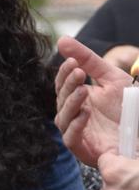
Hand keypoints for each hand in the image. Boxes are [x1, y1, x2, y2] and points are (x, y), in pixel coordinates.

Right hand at [55, 36, 131, 166]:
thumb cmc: (129, 107)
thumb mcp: (111, 77)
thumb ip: (88, 59)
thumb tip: (62, 39)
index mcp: (79, 99)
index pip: (63, 85)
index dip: (65, 73)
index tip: (72, 61)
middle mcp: (75, 115)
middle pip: (60, 100)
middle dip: (68, 85)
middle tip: (79, 73)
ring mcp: (78, 133)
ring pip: (62, 118)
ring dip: (70, 104)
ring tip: (83, 91)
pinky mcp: (83, 149)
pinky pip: (70, 138)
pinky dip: (75, 126)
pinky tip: (85, 113)